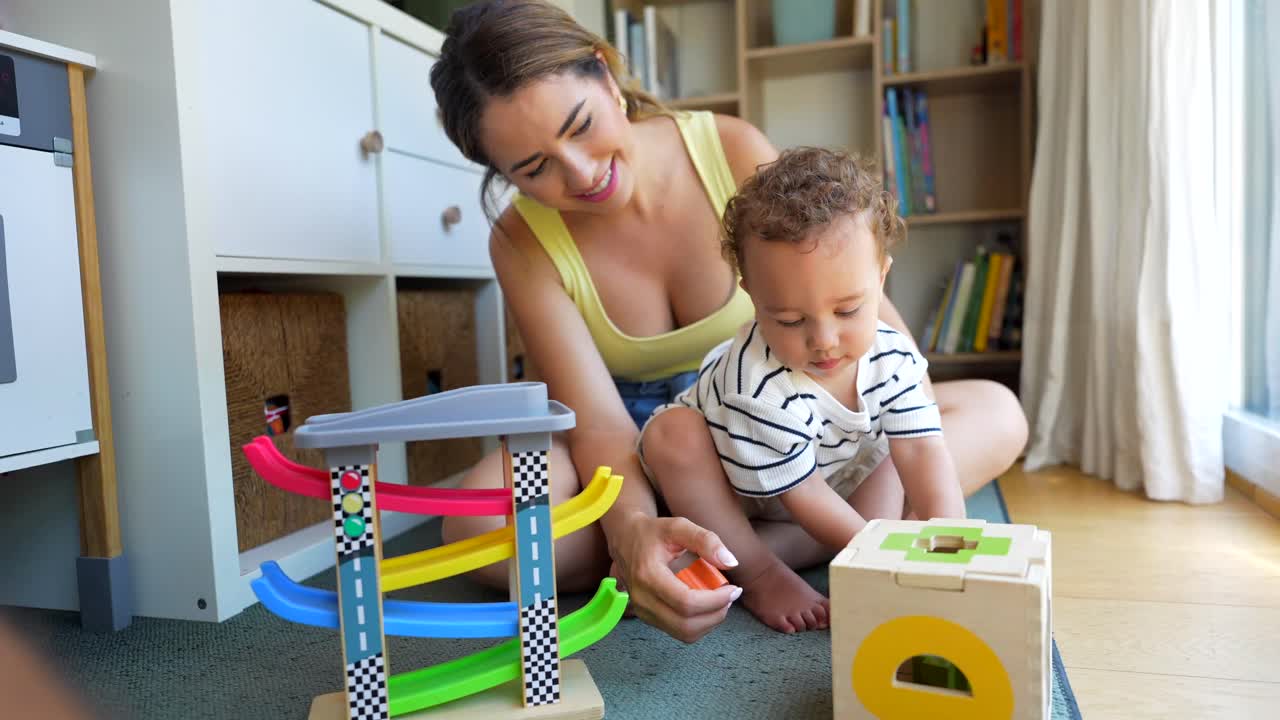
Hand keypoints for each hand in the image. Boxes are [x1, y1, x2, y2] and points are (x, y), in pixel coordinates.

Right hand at [608, 513, 742, 642]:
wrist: (625, 539)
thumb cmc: (653, 532)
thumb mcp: (679, 526)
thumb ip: (706, 540)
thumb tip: (731, 563)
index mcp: (648, 576)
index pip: (687, 603)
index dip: (715, 600)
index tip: (733, 588)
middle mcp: (642, 599)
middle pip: (686, 624)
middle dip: (716, 613)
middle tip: (731, 595)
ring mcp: (643, 612)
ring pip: (685, 633)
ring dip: (710, 621)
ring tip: (720, 600)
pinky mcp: (648, 618)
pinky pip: (679, 632)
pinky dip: (699, 623)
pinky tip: (706, 605)